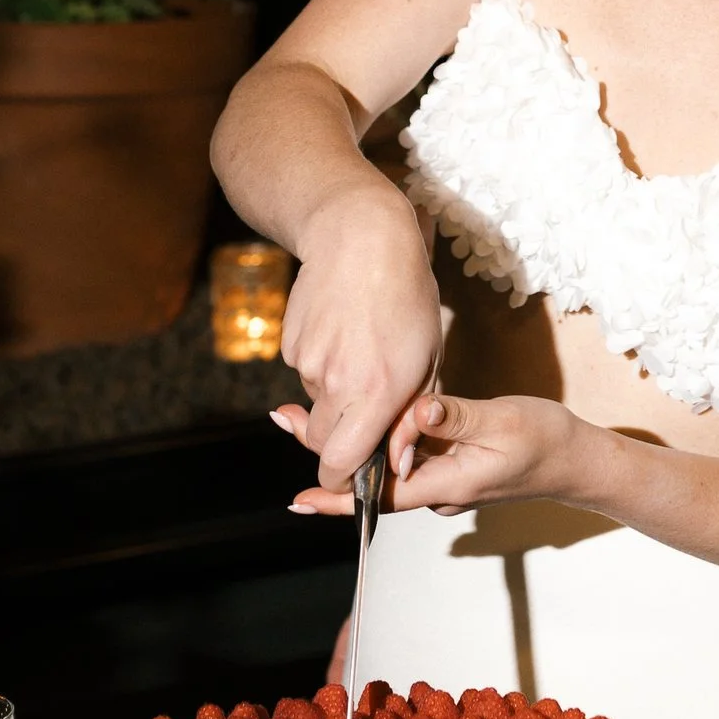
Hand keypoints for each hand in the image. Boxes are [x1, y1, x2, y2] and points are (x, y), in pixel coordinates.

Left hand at [276, 386, 581, 517]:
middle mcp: (438, 487)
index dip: (339, 496)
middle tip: (286, 420)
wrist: (576, 460)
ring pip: (389, 463)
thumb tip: (417, 410)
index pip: (382, 495)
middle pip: (374, 478)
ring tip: (308, 412)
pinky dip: (383, 434)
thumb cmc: (545, 441)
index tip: (299, 500)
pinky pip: (408, 453)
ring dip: (353, 440)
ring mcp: (443, 476)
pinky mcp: (450, 461)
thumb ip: (457, 416)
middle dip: (329, 456)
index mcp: (447, 484)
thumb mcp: (502, 421)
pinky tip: (365, 410)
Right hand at [277, 180, 446, 487]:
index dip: (345, 480)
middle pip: (321, 444)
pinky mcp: (290, 345)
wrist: (361, 238)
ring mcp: (308, 363)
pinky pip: (304, 374)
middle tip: (364, 412)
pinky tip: (342, 333)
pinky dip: (322, 366)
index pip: (342, 465)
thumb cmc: (407, 297)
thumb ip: (411, 418)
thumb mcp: (428, 359)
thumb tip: (395, 466)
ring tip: (362, 352)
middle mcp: (337, 383)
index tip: (355, 476)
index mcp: (378, 392)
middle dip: (339, 442)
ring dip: (334, 396)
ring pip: (315, 405)